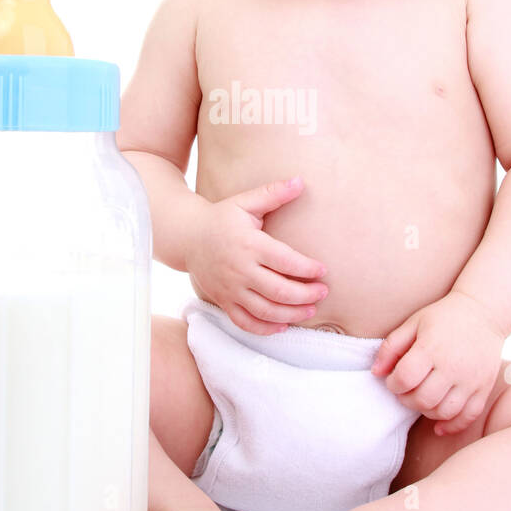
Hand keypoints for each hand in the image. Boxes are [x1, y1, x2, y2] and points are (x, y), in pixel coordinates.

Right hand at [185, 176, 327, 334]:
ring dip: (291, 314)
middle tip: (323, 292)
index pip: (285, 261)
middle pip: (279, 290)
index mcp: (249, 244)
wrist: (187, 237)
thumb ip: (273, 193)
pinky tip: (282, 326)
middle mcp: (240, 269)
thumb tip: (300, 181)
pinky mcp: (223, 301)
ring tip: (310, 311)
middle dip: (306, 295)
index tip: (322, 270)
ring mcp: (230, 289)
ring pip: (265, 310)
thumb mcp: (244, 202)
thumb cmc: (221, 218)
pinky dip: (264, 329)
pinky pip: (244, 322)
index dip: (307, 268)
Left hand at [370, 291, 505, 434]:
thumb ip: (391, 347)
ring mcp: (471, 379)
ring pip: (443, 412)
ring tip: (423, 398)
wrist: (485, 312)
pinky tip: (439, 425)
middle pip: (422, 399)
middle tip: (407, 390)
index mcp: (432, 348)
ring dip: (427, 411)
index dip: (393, 384)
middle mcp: (453, 366)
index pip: (405, 379)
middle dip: (407, 399)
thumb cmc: (444, 317)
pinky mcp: (484, 388)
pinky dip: (452, 425)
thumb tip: (376, 373)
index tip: (394, 379)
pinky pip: (468, 416)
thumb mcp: (414, 323)